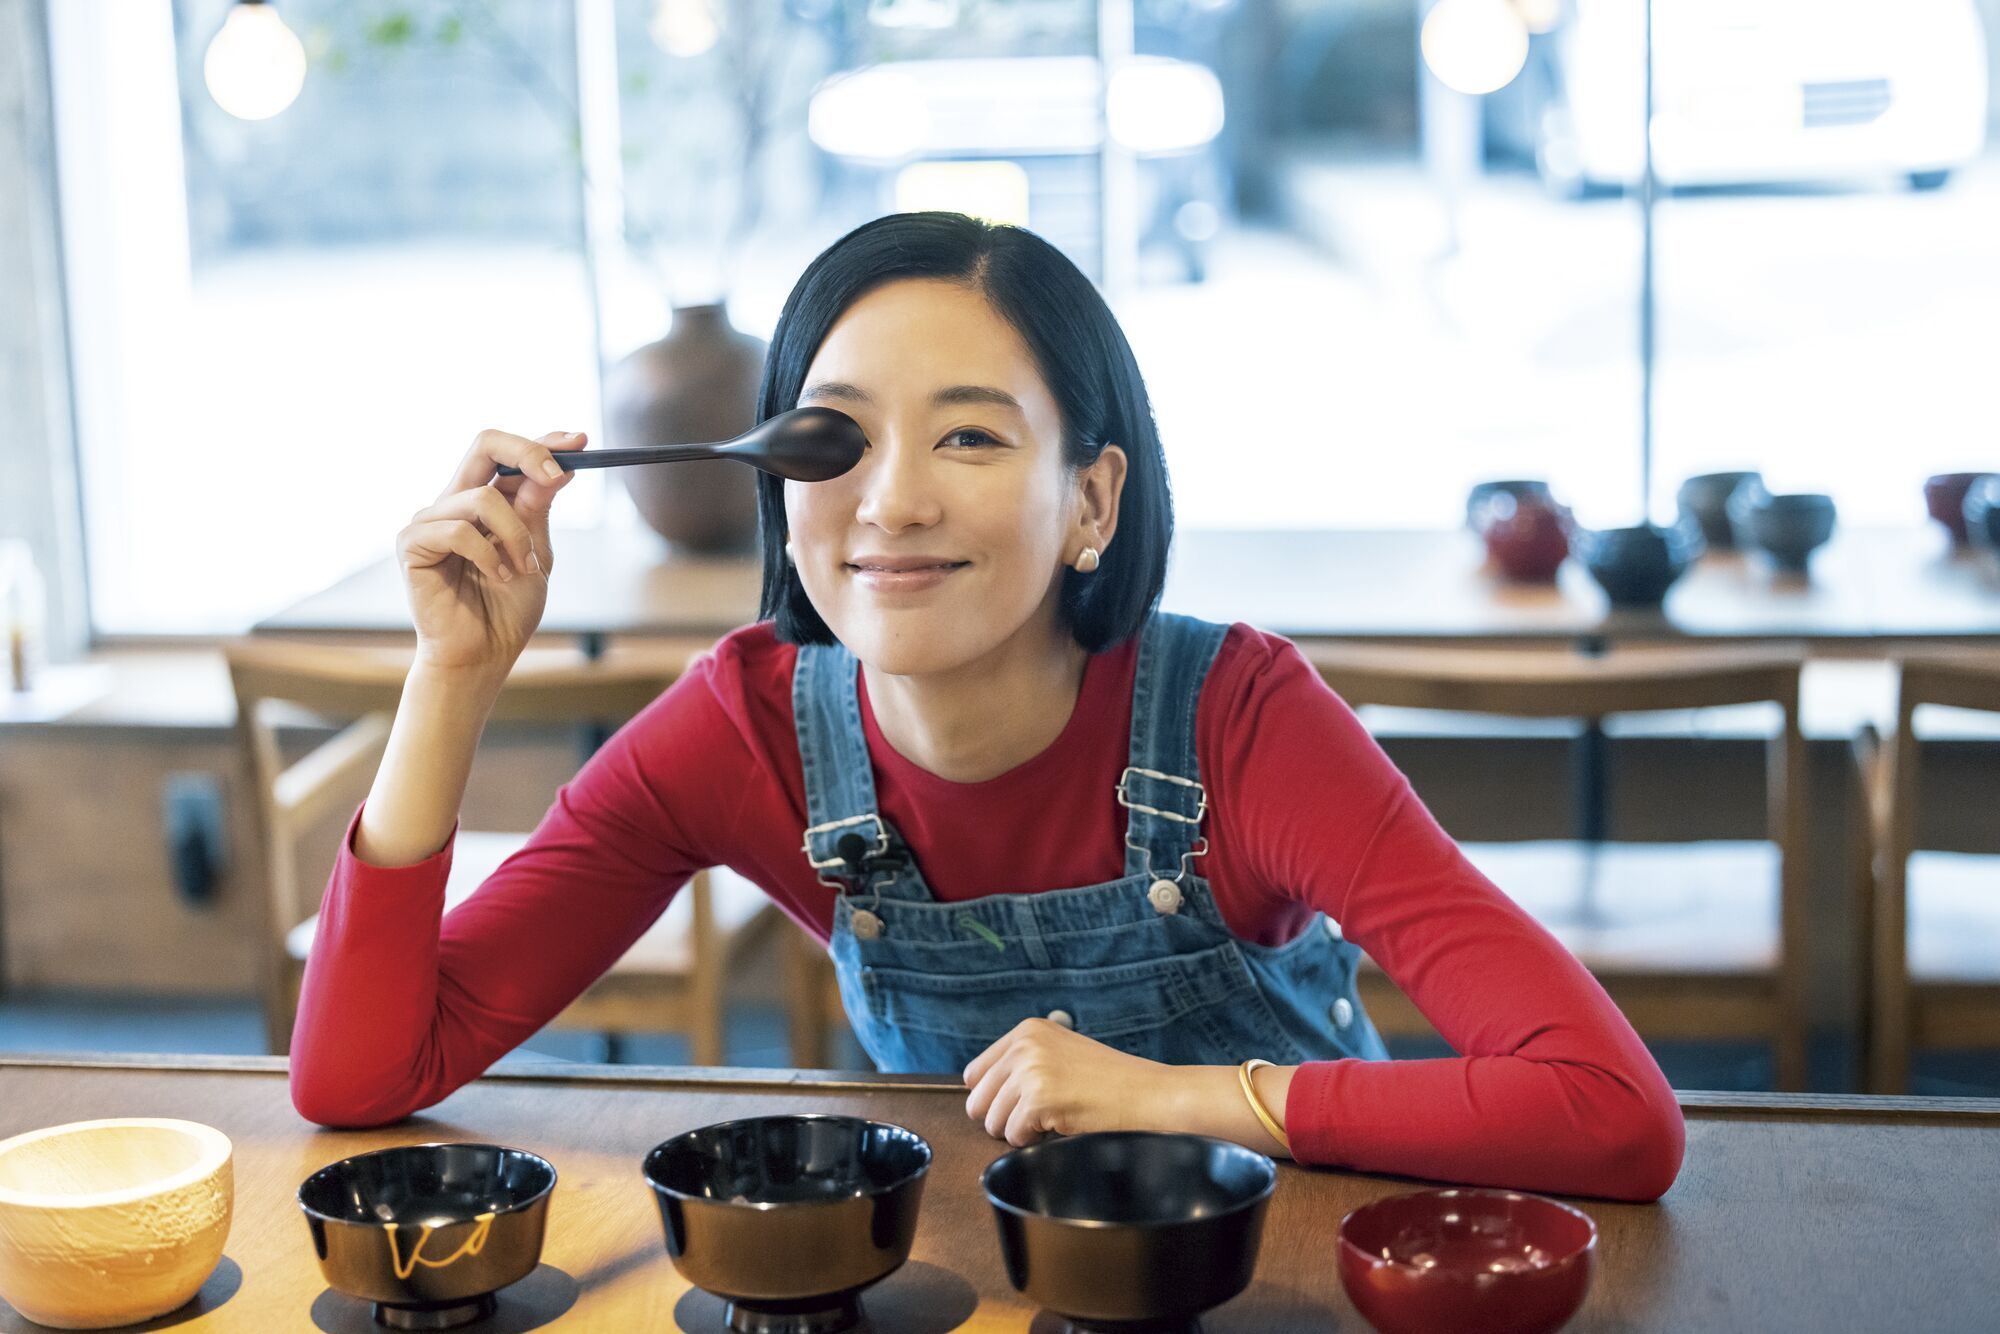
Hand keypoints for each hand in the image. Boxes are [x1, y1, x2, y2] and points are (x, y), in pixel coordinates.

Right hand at [398, 428, 585, 672]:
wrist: (482, 655)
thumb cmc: (507, 610)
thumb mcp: (535, 552)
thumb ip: (538, 510)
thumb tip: (559, 467)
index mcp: (483, 501)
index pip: (508, 455)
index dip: (543, 442)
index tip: (580, 441)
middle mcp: (454, 502)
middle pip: (484, 444)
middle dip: (528, 452)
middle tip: (557, 474)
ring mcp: (430, 520)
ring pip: (483, 497)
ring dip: (516, 535)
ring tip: (523, 568)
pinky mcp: (412, 544)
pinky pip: (458, 530)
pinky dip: (488, 555)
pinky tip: (497, 577)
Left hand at [962, 1018, 1180, 1146]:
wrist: (1148, 1093)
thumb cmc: (1110, 1081)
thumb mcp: (1061, 1053)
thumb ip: (1023, 1063)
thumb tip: (978, 1094)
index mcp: (1027, 1030)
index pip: (975, 1073)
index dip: (992, 1097)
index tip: (1016, 1104)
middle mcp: (1025, 1045)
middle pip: (978, 1099)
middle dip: (1002, 1117)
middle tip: (1036, 1118)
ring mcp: (1031, 1070)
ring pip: (992, 1121)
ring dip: (1018, 1131)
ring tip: (1052, 1120)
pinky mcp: (1039, 1098)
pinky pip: (1013, 1135)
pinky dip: (1032, 1141)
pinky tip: (1058, 1127)